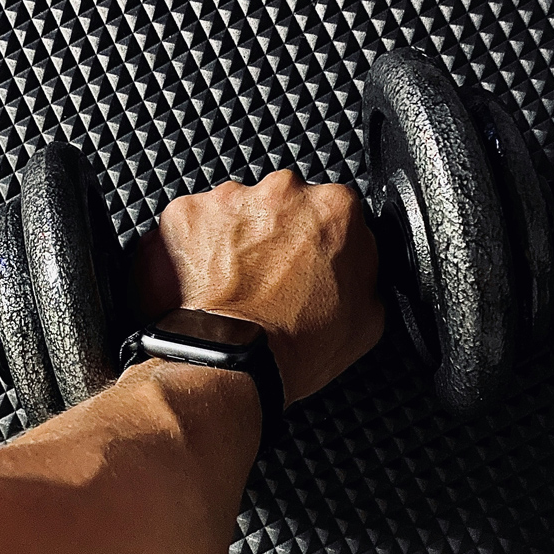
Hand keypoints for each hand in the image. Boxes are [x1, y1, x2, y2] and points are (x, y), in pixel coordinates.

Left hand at [133, 170, 384, 404]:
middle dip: (273, 235)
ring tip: (230, 286)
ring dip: (233, 240)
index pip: (332, 211)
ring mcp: (229, 199)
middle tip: (267, 280)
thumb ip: (365, 268)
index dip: (318, 243)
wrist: (233, 362)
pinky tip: (201, 282)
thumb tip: (356, 259)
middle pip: (280, 205)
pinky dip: (193, 248)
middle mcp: (283, 192)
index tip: (306, 265)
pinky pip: (190, 224)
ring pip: (234, 212)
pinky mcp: (185, 213)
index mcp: (335, 207)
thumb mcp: (369, 315)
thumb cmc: (296, 345)